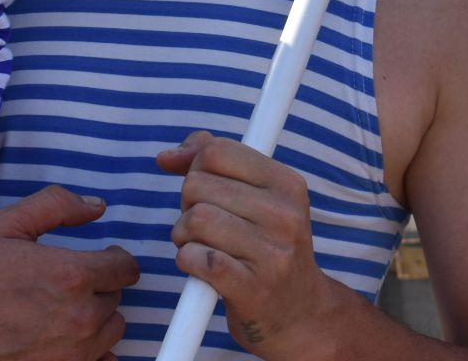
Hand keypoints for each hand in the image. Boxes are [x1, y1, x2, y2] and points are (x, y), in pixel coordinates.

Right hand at [0, 186, 138, 360]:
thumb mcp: (7, 224)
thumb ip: (58, 205)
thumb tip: (98, 206)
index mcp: (72, 275)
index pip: (126, 267)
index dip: (114, 258)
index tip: (101, 257)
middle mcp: (80, 318)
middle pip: (117, 299)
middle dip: (99, 287)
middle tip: (67, 283)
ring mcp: (73, 354)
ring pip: (111, 332)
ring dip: (96, 318)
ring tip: (63, 310)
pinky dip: (89, 351)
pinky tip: (62, 339)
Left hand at [157, 132, 338, 358]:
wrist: (301, 316)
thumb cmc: (268, 249)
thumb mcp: (258, 199)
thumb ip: (214, 165)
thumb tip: (166, 157)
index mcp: (287, 184)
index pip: (217, 151)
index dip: (196, 168)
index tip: (204, 191)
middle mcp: (284, 215)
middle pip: (197, 185)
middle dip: (188, 205)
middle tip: (207, 228)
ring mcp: (271, 253)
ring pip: (194, 220)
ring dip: (183, 236)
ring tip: (202, 248)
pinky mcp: (252, 289)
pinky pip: (194, 257)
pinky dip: (187, 261)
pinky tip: (203, 269)